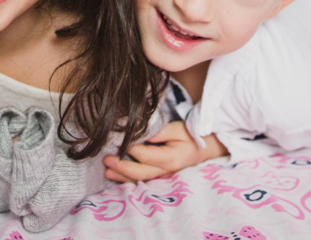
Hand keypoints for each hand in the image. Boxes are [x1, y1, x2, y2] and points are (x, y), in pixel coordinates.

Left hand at [102, 121, 226, 182]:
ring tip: (106, 172)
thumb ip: (161, 131)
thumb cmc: (190, 136)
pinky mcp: (158, 176)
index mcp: (170, 158)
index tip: (119, 142)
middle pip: (140, 172)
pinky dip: (127, 179)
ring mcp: (162, 175)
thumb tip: (144, 134)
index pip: (147, 156)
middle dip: (122, 167)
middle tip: (106, 160)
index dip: (132, 150)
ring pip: (139, 179)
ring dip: (122, 177)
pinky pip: (142, 180)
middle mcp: (165, 170)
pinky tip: (116, 176)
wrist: (203, 149)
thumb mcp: (178, 129)